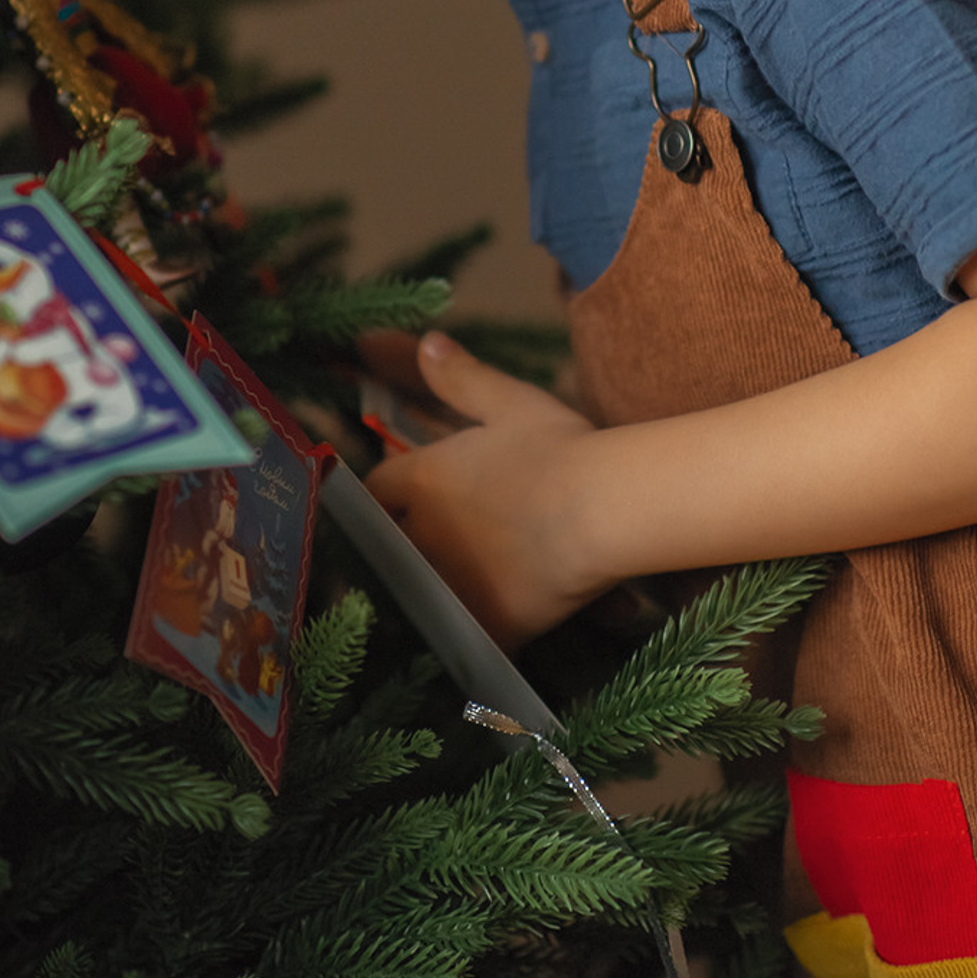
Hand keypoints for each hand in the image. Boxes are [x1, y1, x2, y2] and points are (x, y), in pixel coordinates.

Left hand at [362, 331, 602, 646]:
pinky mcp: (478, 621)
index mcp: (421, 478)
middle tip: (426, 548)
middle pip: (388, 545)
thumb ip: (462, 378)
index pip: (376, 489)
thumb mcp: (510, 402)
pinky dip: (465, 633)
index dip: (386, 494)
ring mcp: (446, 581)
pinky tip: (477, 634)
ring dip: (426, 589)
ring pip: (416, 592)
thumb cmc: (557, 447)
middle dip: (400, 544)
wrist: (600, 507)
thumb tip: (427, 341)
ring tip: (447, 593)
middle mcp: (419, 532)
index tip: (401, 501)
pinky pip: (458, 635)